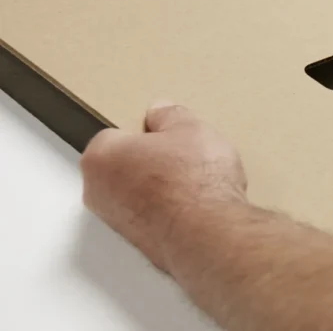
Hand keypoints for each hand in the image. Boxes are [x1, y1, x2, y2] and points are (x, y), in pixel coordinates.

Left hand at [80, 101, 246, 272]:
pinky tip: (196, 205)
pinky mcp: (139, 244)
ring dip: (159, 188)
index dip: (146, 133)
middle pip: (122, 166)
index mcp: (101, 157)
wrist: (208, 234)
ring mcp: (117, 222)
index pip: (116, 135)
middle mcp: (98, 192)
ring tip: (194, 182)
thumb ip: (170, 116)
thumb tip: (163, 113)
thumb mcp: (190, 129)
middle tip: (182, 155)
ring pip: (137, 194)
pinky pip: (152, 217)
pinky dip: (170, 211)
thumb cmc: (193, 182)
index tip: (166, 134)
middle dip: (149, 161)